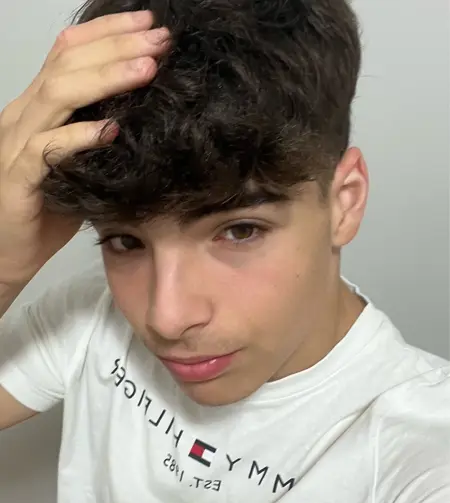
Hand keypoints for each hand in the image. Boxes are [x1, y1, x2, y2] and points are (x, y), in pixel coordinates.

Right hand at [0, 10, 168, 286]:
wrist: (9, 253)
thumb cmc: (47, 209)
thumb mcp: (78, 162)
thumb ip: (98, 135)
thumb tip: (144, 115)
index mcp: (38, 108)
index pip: (68, 53)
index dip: (108, 32)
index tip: (150, 25)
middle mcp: (24, 116)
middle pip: (67, 63)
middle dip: (117, 46)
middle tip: (161, 38)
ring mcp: (16, 144)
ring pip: (56, 96)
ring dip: (105, 78)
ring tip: (147, 69)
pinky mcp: (16, 177)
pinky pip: (45, 149)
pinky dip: (77, 136)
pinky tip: (110, 129)